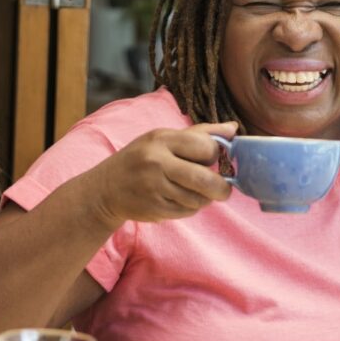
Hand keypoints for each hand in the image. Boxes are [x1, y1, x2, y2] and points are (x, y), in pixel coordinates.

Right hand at [89, 121, 236, 226]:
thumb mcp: (163, 138)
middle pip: (205, 179)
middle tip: (224, 190)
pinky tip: (179, 200)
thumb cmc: (141, 159)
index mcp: (162, 139)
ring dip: (203, 199)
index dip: (214, 155)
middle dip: (221, 188)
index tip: (212, 160)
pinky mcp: (154, 208)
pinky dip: (190, 208)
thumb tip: (234, 129)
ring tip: (193, 192)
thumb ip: (199, 133)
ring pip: (198, 199)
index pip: (205, 147)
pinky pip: (186, 211)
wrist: (105, 189)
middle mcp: (157, 162)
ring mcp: (154, 187)